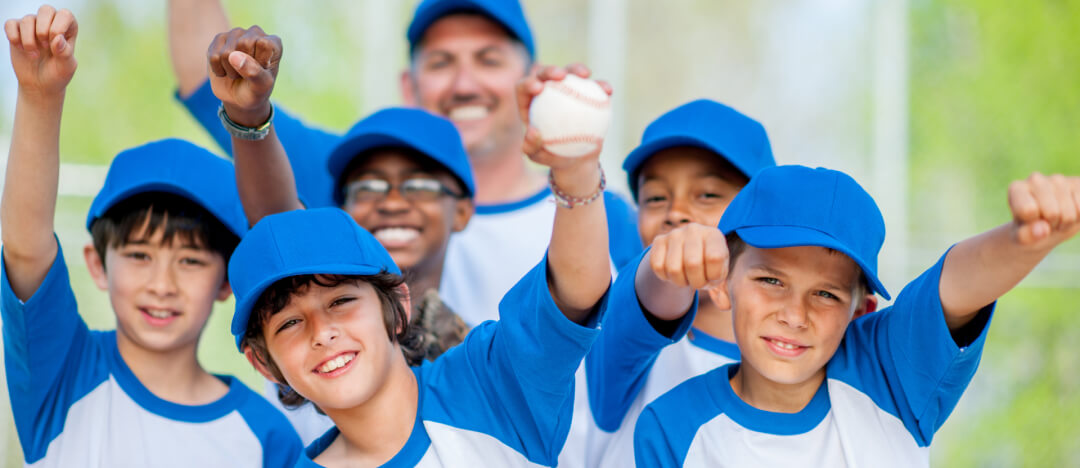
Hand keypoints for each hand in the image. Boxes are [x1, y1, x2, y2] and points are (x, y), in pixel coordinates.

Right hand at [5, 5, 77, 96]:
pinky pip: (10, 24)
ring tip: (34, 55)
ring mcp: (32, 26)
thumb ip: (65, 52)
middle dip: (43, 29)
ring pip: (27, 19)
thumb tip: (57, 38)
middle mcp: (50, 23)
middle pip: (46, 9)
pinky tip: (21, 49)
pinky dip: (14, 37)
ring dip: (29, 40)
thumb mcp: (66, 67)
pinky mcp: (16, 32)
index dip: (58, 27)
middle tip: (45, 46)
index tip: (55, 44)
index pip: (65, 14)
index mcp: (68, 29)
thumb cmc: (57, 74)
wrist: (40, 86)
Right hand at [206, 26, 280, 126]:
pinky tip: (225, 69)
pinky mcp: (219, 39)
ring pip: (226, 52)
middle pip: (243, 44)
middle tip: (247, 73)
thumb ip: (254, 72)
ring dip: (229, 69)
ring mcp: (236, 34)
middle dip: (242, 66)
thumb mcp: (261, 86)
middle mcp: (255, 33)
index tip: (262, 71)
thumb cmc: (256, 90)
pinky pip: (213, 55)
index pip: (263, 44)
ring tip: (237, 72)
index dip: (259, 62)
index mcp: (273, 42)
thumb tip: (234, 56)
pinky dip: (217, 69)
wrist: (239, 97)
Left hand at [517, 64, 612, 194]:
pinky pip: (594, 87)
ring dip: (577, 69)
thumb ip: (532, 147)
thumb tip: (533, 132)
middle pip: (545, 74)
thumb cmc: (553, 157)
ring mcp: (567, 90)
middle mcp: (546, 92)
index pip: (524, 87)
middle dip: (551, 70)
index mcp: (529, 102)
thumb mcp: (539, 157)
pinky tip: (608, 91)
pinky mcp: (585, 93)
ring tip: (586, 75)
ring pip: (570, 74)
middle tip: (562, 76)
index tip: (539, 88)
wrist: (576, 158)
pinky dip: (601, 87)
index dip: (529, 82)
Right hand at [648, 223, 730, 308]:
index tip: (713, 277)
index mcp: (714, 235)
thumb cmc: (708, 267)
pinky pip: (658, 267)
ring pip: (674, 269)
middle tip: (698, 281)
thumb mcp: (720, 274)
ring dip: (680, 281)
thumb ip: (726, 292)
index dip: (713, 276)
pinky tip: (673, 271)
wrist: (687, 254)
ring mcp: (674, 234)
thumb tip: (725, 305)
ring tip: (686, 277)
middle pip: (692, 264)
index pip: (714, 258)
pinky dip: (665, 277)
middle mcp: (694, 230)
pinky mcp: (658, 241)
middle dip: (696, 282)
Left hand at [1009, 172, 1079, 246]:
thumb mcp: (1021, 238)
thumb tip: (1043, 230)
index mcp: (1017, 189)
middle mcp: (1036, 179)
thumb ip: (1025, 236)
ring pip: (1069, 213)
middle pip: (1052, 213)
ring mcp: (1059, 179)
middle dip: (1051, 224)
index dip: (1033, 224)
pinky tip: (1070, 212)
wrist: (1045, 227)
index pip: (1028, 210)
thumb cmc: (1029, 231)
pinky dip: (1079, 217)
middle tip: (1045, 222)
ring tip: (1057, 218)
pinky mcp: (1078, 183)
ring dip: (1065, 223)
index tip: (1030, 221)